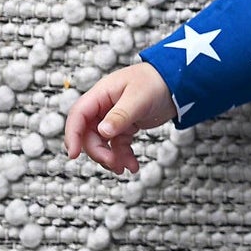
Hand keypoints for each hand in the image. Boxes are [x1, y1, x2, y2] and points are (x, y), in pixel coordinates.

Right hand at [63, 61, 175, 175]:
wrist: (178, 84)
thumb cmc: (156, 82)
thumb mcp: (138, 98)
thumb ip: (120, 115)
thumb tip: (102, 132)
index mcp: (101, 95)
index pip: (78, 115)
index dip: (72, 135)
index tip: (73, 154)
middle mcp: (103, 107)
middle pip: (88, 134)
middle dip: (98, 151)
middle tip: (111, 163)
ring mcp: (114, 118)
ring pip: (102, 143)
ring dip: (110, 158)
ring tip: (124, 168)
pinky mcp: (126, 127)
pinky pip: (118, 145)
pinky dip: (123, 157)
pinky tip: (133, 166)